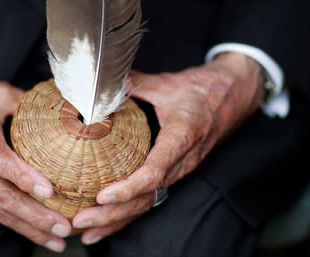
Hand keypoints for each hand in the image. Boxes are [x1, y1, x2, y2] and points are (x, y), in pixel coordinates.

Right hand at [0, 78, 70, 251]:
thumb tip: (64, 112)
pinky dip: (17, 224)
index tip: (49, 191)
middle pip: (2, 194)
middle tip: (63, 226)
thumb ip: (27, 103)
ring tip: (57, 239)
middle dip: (34, 214)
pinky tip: (38, 234)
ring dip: (29, 227)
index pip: (0, 160)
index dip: (24, 177)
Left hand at [73, 52, 263, 243]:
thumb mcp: (167, 83)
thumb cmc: (202, 90)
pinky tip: (106, 222)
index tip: (102, 196)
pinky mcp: (174, 172)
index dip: (128, 188)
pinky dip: (127, 212)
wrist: (233, 95)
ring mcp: (179, 170)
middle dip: (112, 214)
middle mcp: (181, 162)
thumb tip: (101, 83)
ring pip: (148, 203)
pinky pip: (150, 197)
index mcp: (181, 138)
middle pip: (146, 197)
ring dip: (116, 220)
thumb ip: (134, 83)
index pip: (154, 172)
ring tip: (86, 231)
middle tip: (80, 221)